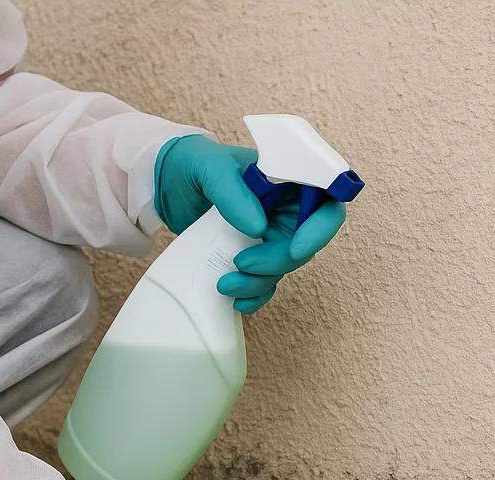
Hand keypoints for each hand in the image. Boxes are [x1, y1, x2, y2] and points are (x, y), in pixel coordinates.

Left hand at [154, 134, 346, 313]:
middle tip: (242, 263)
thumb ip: (232, 192)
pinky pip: (267, 283)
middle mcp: (288, 209)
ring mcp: (274, 235)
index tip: (296, 249)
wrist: (167, 185)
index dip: (321, 230)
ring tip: (225, 283)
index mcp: (290, 179)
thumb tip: (258, 227)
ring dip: (259, 283)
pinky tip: (236, 301)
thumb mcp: (208, 168)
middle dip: (277, 262)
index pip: (326, 204)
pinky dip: (255, 296)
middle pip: (306, 245)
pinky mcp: (257, 257)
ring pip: (284, 268)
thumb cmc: (193, 164)